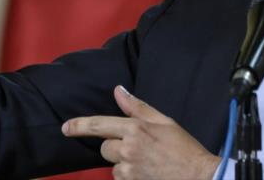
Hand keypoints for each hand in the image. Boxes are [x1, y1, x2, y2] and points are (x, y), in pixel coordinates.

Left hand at [62, 86, 220, 179]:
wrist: (198, 175)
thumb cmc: (184, 148)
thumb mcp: (163, 121)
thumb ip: (137, 107)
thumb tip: (119, 92)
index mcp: (135, 129)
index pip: (99, 125)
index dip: (79, 126)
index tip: (66, 128)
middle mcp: (128, 149)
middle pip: (105, 148)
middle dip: (115, 147)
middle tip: (138, 148)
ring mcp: (129, 169)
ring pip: (113, 165)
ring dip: (124, 163)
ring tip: (147, 162)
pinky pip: (121, 178)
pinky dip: (130, 176)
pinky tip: (147, 172)